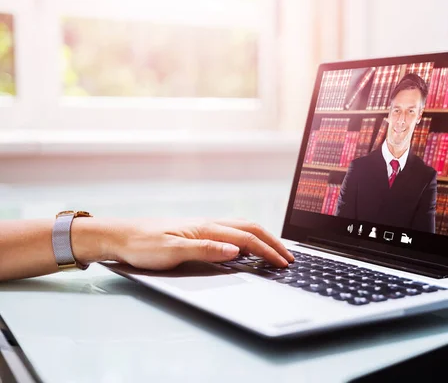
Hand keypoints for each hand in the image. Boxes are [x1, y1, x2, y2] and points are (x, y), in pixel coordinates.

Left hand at [72, 218, 293, 269]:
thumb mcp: (172, 252)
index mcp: (205, 228)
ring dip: (262, 237)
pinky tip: (247, 246)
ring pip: (242, 227)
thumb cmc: (141, 245)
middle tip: (289, 257)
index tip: (283, 263)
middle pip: (250, 228)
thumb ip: (206, 250)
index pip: (246, 238)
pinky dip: (248, 237)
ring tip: (275, 250)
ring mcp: (203, 225)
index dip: (267, 251)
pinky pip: (231, 230)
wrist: (119, 235)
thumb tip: (236, 250)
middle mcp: (208, 223)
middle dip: (272, 242)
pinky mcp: (197, 230)